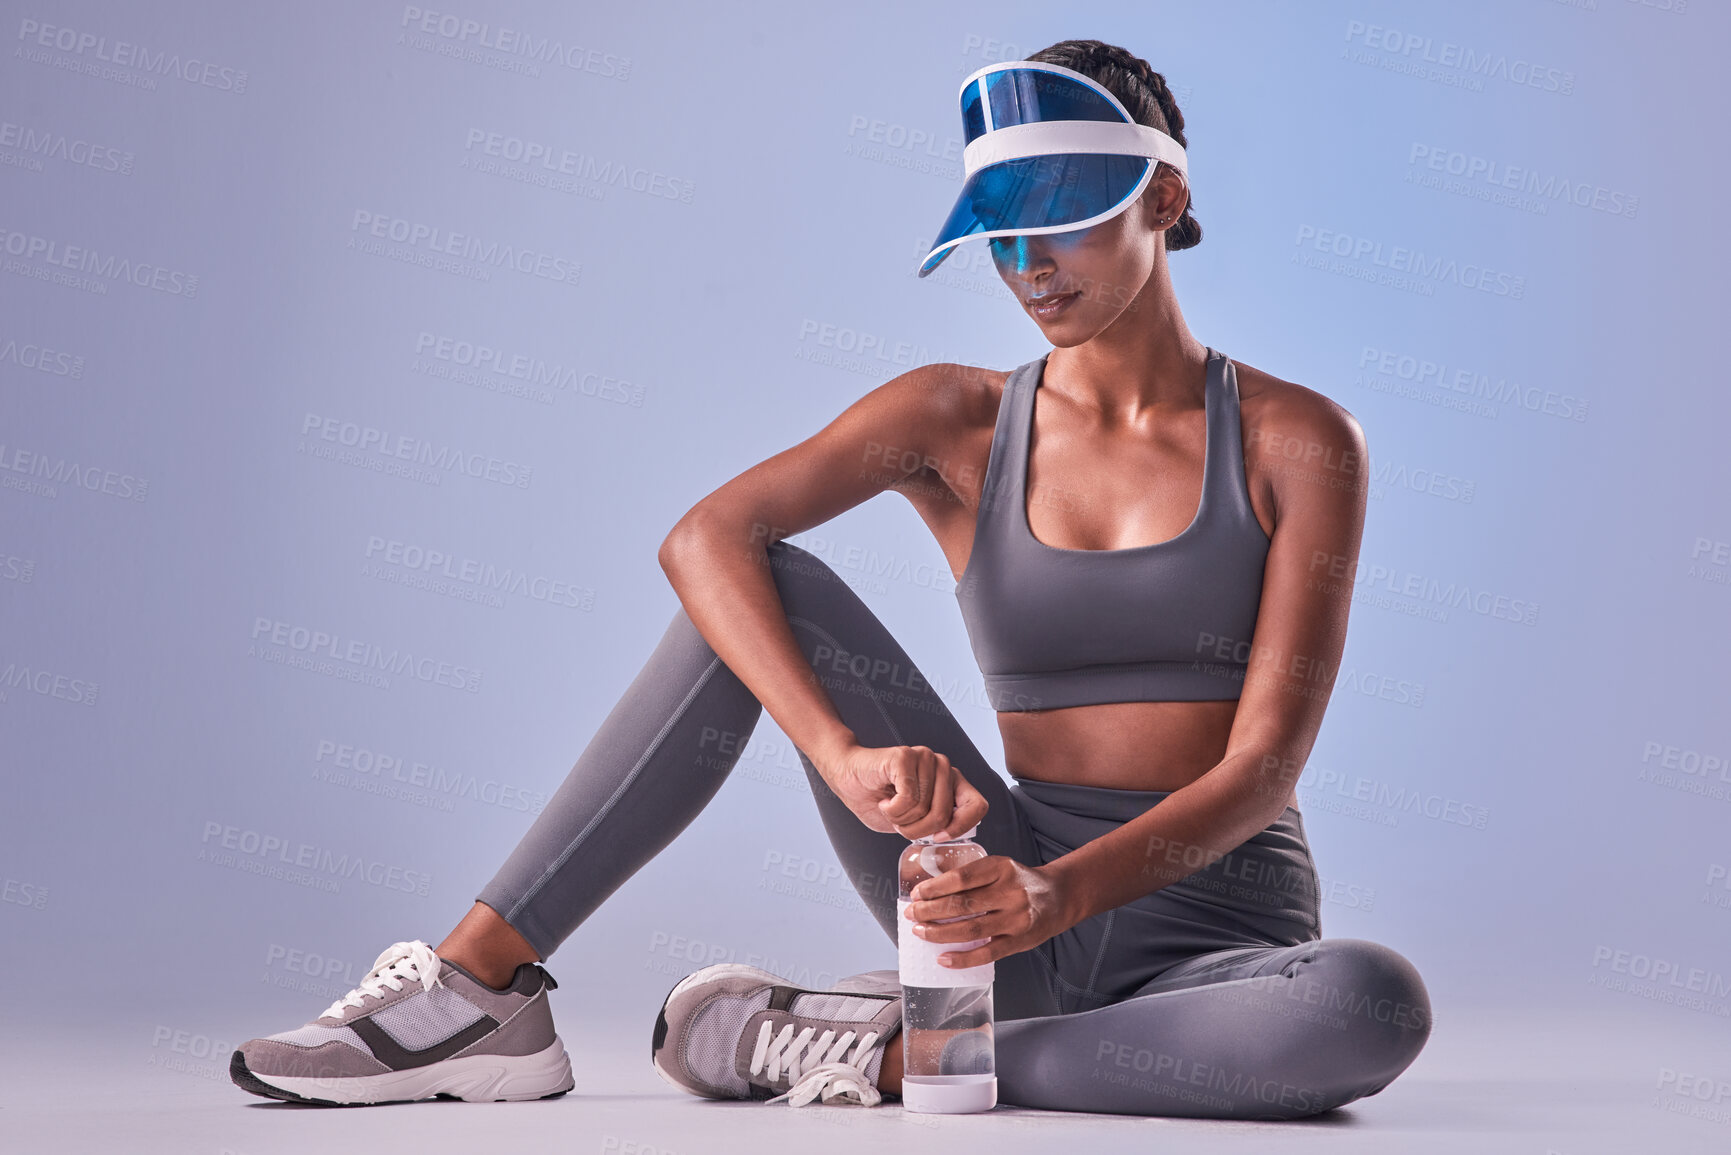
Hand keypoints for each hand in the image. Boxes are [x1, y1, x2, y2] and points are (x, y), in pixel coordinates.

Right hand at [818, 742, 988, 839]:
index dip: (960, 827)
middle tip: (899, 821)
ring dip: (900, 819)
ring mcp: (925, 757)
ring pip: (923, 809)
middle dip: (916, 830)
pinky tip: (884, 799)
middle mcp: (942, 766)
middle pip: (943, 815)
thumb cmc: (877, 799)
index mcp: (950, 781)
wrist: (846, 777)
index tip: (938, 836)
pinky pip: (908, 798)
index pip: (978, 805)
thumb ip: (937, 824)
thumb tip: (950, 834)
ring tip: (889, 807)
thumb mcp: (913, 821)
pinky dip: (892, 809)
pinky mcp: (906, 756)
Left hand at [902, 855, 1072, 967]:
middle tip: (911, 914)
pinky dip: (962, 958)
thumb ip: (972, 876)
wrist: (1059, 896)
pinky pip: (987, 953)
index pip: (962, 878)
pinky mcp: (1020, 941)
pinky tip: (943, 958)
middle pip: (963, 904)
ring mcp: (1016, 919)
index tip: (917, 894)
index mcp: (1002, 867)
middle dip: (931, 911)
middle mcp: (1010, 892)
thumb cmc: (1020, 881)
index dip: (935, 888)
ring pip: (971, 929)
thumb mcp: (1000, 867)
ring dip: (940, 933)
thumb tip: (930, 891)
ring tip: (921, 932)